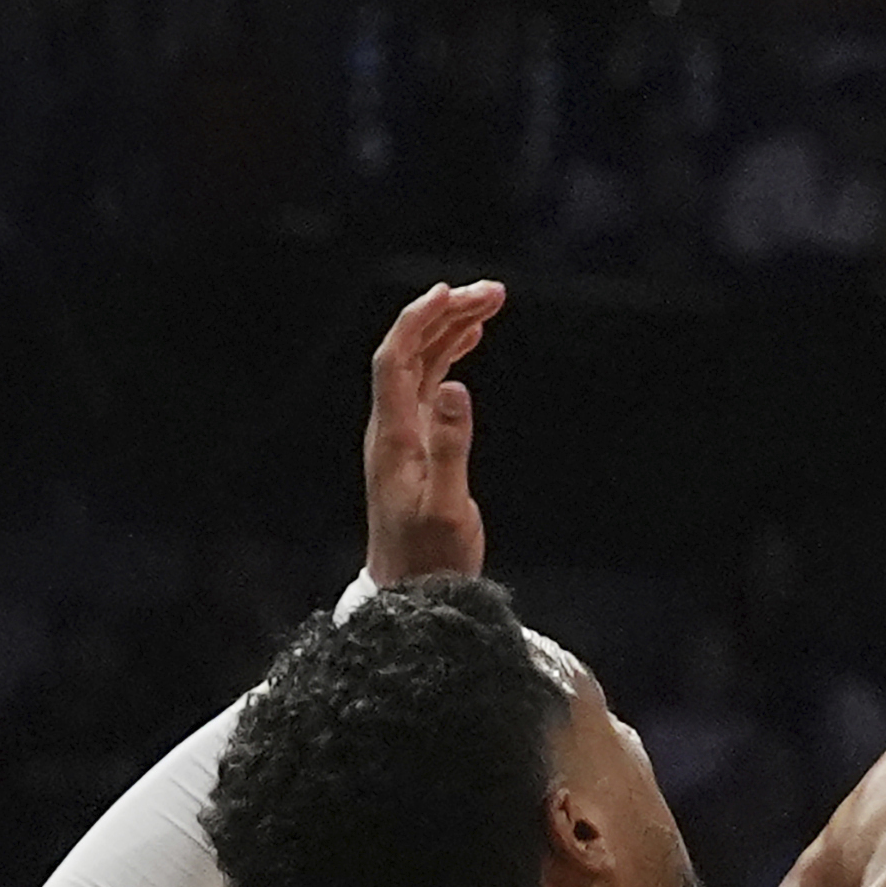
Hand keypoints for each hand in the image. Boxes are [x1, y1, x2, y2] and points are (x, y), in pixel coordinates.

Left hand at [364, 280, 502, 584]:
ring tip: (490, 303)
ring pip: (422, 365)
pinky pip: (429, 385)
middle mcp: (392, 428)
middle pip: (410, 353)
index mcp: (394, 436)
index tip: (452, 292)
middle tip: (494, 291)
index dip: (419, 320)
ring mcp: (403, 435)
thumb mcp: (448, 507)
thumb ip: (452, 447)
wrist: (415, 595)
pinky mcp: (418, 446)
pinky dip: (449, 357)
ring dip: (451, 331)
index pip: (395, 359)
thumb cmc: (432, 559)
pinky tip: (470, 342)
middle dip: (447, 315)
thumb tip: (457, 387)